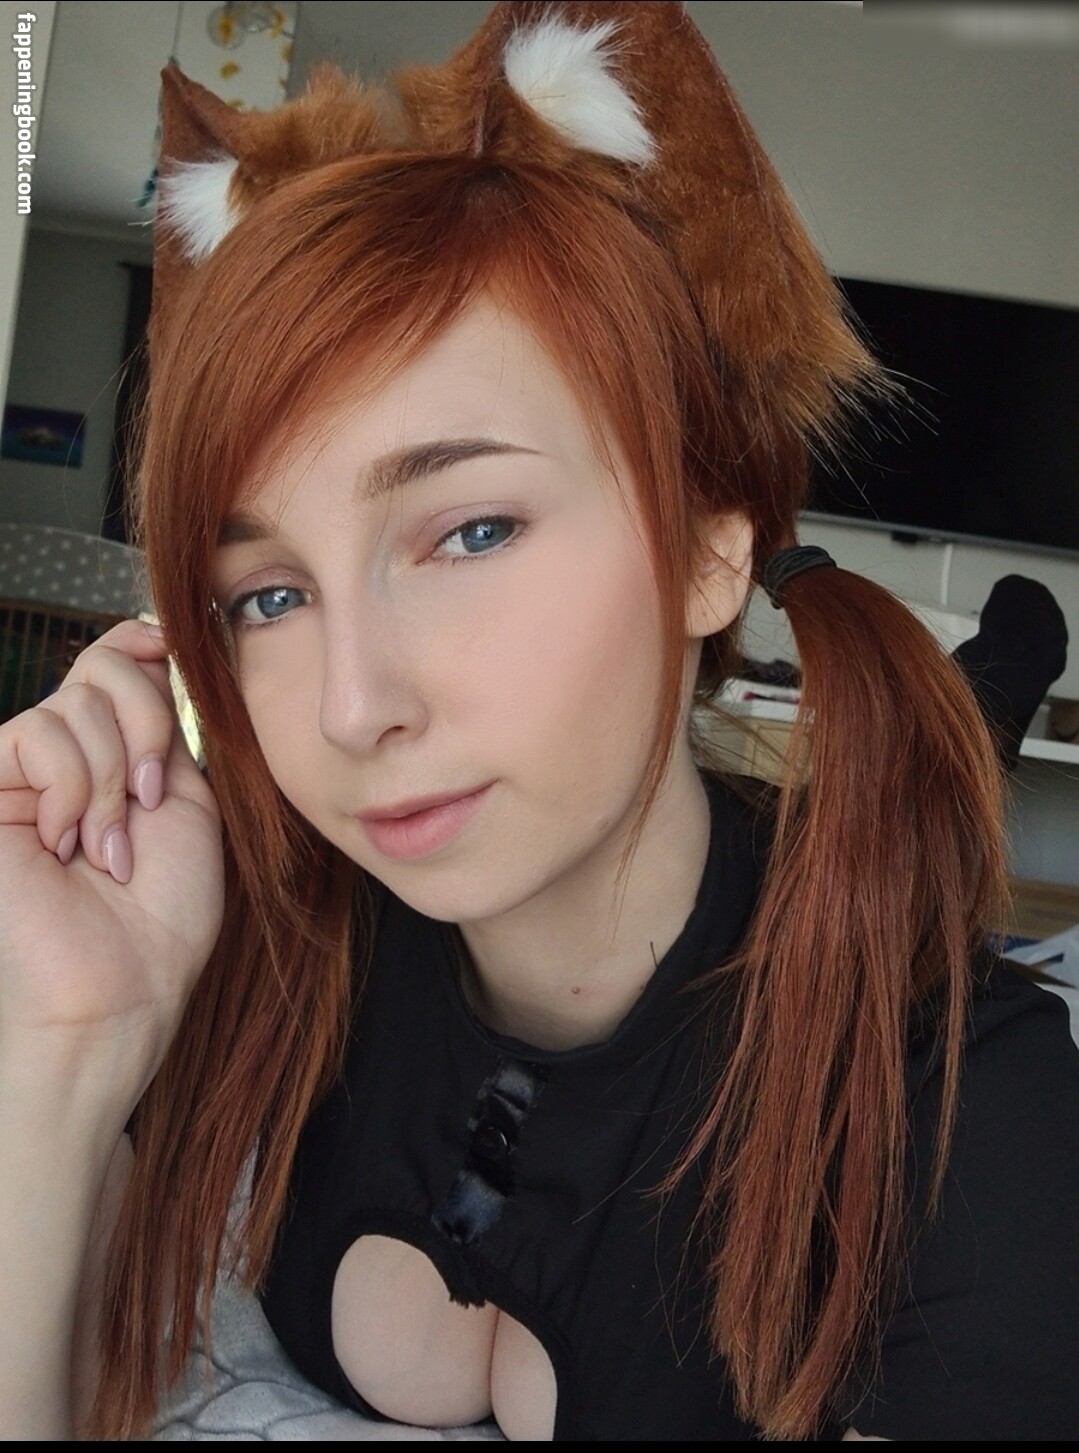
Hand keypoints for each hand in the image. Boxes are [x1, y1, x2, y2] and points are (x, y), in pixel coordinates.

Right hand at [0, 619, 223, 1104]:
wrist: (123, 985)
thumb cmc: (162, 912)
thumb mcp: (183, 799)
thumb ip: (163, 725)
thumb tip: (148, 640)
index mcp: (114, 756)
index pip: (115, 662)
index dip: (141, 645)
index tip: (172, 649)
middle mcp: (64, 759)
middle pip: (102, 669)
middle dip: (146, 724)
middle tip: (148, 799)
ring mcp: (20, 775)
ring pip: (73, 704)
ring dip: (111, 779)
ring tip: (107, 848)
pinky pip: (36, 735)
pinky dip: (72, 788)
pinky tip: (66, 844)